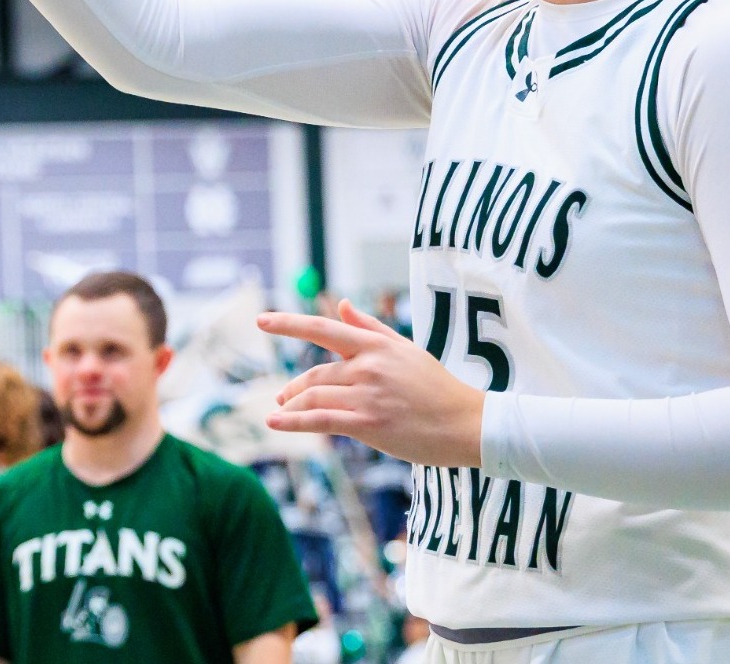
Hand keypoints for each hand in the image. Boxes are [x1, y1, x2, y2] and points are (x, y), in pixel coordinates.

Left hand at [257, 299, 485, 466]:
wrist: (468, 424)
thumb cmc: (438, 387)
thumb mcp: (406, 349)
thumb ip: (370, 328)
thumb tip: (342, 305)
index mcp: (376, 346)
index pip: (323, 328)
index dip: (288, 324)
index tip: (261, 320)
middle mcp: (367, 366)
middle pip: (315, 374)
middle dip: (294, 386)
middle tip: (283, 395)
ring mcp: (367, 395)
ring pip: (314, 396)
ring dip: (291, 404)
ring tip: (281, 410)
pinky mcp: (368, 424)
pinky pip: (320, 420)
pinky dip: (293, 422)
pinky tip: (274, 422)